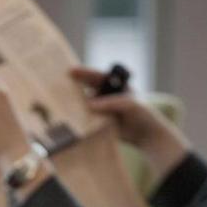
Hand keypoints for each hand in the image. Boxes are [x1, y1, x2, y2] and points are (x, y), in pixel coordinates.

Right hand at [71, 66, 189, 178]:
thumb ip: (110, 103)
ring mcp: (103, 110)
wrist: (146, 135)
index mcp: (116, 86)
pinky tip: (70, 120)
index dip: (84, 74)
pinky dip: (80, 119)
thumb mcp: (129, 105)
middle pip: (89, 89)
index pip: (98, 77)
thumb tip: (89, 104)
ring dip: (76, 104)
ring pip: (86, 105)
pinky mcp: (101, 123)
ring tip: (61, 104)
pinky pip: (88, 119)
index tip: (71, 71)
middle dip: (75, 87)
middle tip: (60, 85)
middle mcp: (107, 96)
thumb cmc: (142, 115)